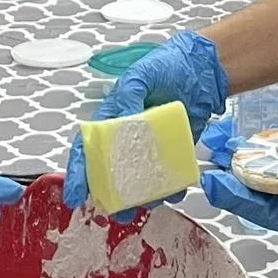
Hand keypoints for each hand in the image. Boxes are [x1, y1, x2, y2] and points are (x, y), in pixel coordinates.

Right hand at [62, 30, 229, 208]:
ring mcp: (151, 148)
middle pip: (112, 173)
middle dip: (110, 195)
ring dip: (142, 198)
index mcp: (111, 120)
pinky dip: (172, 187)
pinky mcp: (174, 151)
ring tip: (148, 206)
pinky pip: (169, 175)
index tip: (75, 196)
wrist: (202, 69)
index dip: (78, 173)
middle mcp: (128, 139)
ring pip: (140, 180)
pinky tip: (176, 191)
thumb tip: (122, 119)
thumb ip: (129, 95)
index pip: (87, 150)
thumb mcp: (141, 75)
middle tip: (115, 211)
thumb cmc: (165, 66)